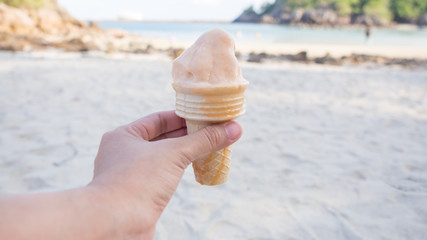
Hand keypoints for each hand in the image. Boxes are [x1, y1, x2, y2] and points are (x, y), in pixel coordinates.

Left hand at [89, 110, 242, 237]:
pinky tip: (198, 167)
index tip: (205, 115)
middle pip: (163, 137)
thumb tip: (234, 129)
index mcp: (124, 136)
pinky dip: (181, 170)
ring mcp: (131, 174)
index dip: (183, 116)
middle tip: (214, 130)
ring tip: (211, 146)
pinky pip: (165, 175)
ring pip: (164, 158)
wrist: (116, 224)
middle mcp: (125, 153)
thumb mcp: (173, 154)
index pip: (159, 119)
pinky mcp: (140, 194)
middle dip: (189, 134)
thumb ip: (203, 141)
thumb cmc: (137, 182)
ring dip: (187, 152)